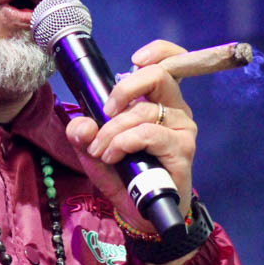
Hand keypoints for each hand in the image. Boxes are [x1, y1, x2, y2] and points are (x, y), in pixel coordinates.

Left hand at [65, 39, 196, 230]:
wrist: (143, 213)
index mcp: (160, 101)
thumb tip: (80, 124)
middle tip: (105, 114)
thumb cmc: (125, 175)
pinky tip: (112, 157)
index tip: (135, 58)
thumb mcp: (94, 151)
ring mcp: (182, 130)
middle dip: (124, 90)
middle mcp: (176, 110)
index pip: (170, 62)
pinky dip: (122, 142)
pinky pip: (148, 134)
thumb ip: (83, 134)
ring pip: (143, 112)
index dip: (158, 51)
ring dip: (112, 131)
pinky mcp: (183, 150)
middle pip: (159, 76)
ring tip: (100, 151)